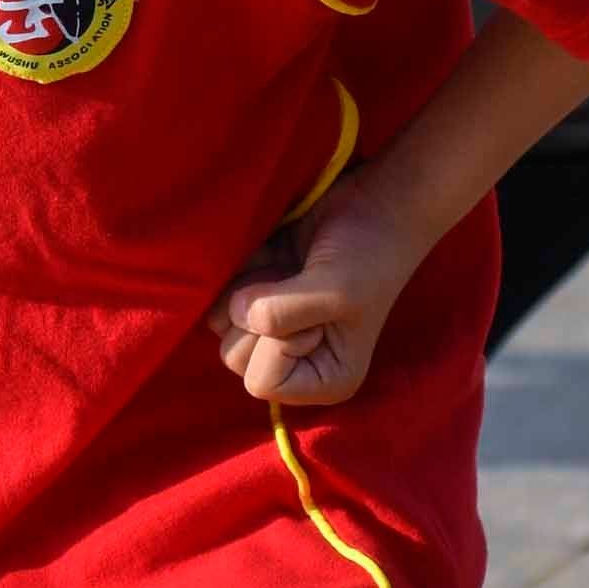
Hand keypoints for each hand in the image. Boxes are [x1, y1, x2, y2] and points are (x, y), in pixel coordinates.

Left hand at [208, 185, 414, 407]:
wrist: (372, 205)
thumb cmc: (367, 253)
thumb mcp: (335, 290)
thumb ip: (282, 312)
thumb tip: (234, 312)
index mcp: (325, 380)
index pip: (262, 383)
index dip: (278, 341)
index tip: (315, 310)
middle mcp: (295, 364)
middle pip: (234, 358)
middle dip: (258, 317)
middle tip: (300, 285)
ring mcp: (272, 333)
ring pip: (222, 330)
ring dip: (246, 293)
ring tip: (288, 272)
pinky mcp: (256, 298)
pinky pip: (216, 299)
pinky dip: (238, 275)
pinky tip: (274, 260)